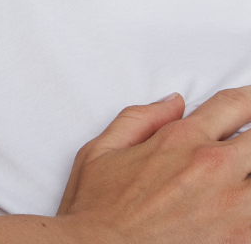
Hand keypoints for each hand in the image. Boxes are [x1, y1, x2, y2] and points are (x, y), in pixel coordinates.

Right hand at [57, 88, 250, 242]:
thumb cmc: (96, 211)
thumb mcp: (101, 150)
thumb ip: (140, 119)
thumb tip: (173, 102)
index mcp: (181, 140)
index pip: (235, 105)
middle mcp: (214, 168)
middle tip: (246, 147)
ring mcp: (235, 210)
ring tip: (242, 180)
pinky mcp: (241, 243)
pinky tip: (241, 212)